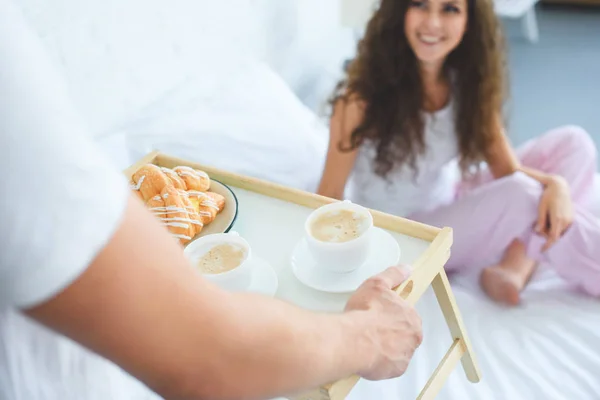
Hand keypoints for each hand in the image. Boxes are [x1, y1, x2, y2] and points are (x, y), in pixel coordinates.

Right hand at [345, 265, 422, 380]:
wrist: (353, 339)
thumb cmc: (365, 311)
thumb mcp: (376, 284)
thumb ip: (393, 275)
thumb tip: (407, 268)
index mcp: (411, 318)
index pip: (405, 317)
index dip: (390, 316)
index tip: (377, 315)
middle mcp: (413, 338)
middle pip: (402, 335)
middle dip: (389, 333)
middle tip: (370, 329)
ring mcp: (404, 356)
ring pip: (396, 351)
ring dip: (385, 347)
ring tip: (366, 342)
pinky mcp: (394, 371)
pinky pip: (389, 366)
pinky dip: (380, 362)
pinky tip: (367, 355)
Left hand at [536, 175, 573, 250]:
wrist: (559, 187)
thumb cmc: (547, 196)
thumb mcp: (541, 208)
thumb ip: (540, 221)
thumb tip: (537, 232)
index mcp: (558, 219)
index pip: (553, 237)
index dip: (547, 245)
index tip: (541, 250)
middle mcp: (566, 221)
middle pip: (556, 235)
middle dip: (546, 236)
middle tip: (537, 230)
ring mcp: (570, 219)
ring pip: (560, 232)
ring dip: (552, 232)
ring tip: (542, 224)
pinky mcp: (572, 217)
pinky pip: (564, 227)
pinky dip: (557, 228)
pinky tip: (550, 222)